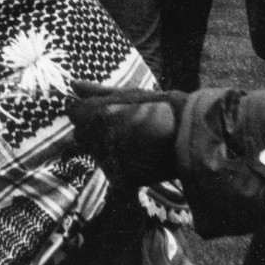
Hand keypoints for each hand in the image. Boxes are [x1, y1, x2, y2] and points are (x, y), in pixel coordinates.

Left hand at [66, 83, 182, 185]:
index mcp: (98, 114)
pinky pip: (110, 170)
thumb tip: (73, 84)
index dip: (88, 110)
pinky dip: (120, 165)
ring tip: (135, 141)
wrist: (192, 137)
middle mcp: (99, 139)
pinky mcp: (120, 180)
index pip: (74, 112)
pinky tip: (139, 156)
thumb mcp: (130, 95)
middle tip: (123, 125)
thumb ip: (98, 92)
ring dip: (107, 148)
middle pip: (81, 134)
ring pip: (96, 153)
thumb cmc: (161, 108)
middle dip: (94, 130)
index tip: (107, 110)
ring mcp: (109, 161)